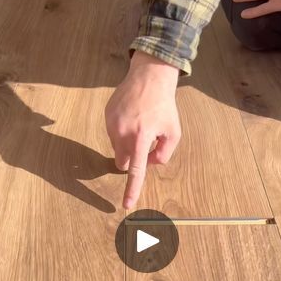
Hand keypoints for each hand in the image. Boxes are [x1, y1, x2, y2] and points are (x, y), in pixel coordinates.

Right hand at [105, 51, 180, 208]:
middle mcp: (123, 132)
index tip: (126, 204)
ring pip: (117, 149)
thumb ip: (165, 154)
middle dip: (131, 160)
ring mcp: (112, 123)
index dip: (131, 189)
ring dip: (127, 144)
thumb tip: (149, 163)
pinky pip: (113, 134)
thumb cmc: (164, 106)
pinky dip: (122, 132)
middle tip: (144, 144)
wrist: (149, 76)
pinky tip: (132, 117)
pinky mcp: (106, 116)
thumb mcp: (174, 132)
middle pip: (122, 163)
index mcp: (141, 137)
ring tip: (140, 125)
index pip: (135, 170)